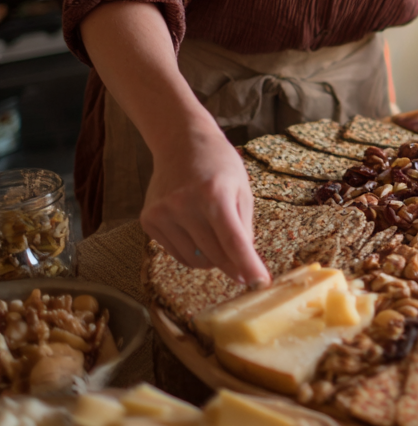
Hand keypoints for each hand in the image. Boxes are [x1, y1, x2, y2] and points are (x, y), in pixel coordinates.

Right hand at [140, 115, 269, 285]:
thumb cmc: (219, 165)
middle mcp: (184, 204)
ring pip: (195, 260)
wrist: (181, 142)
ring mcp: (162, 213)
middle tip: (242, 264)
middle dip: (233, 264)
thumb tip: (242, 265)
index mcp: (214, 194)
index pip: (233, 241)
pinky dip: (193, 252)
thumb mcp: (242, 189)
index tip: (260, 283)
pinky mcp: (148, 221)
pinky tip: (196, 230)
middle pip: (216, 255)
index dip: (248, 265)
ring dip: (212, 259)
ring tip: (216, 236)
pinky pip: (177, 253)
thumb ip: (244, 227)